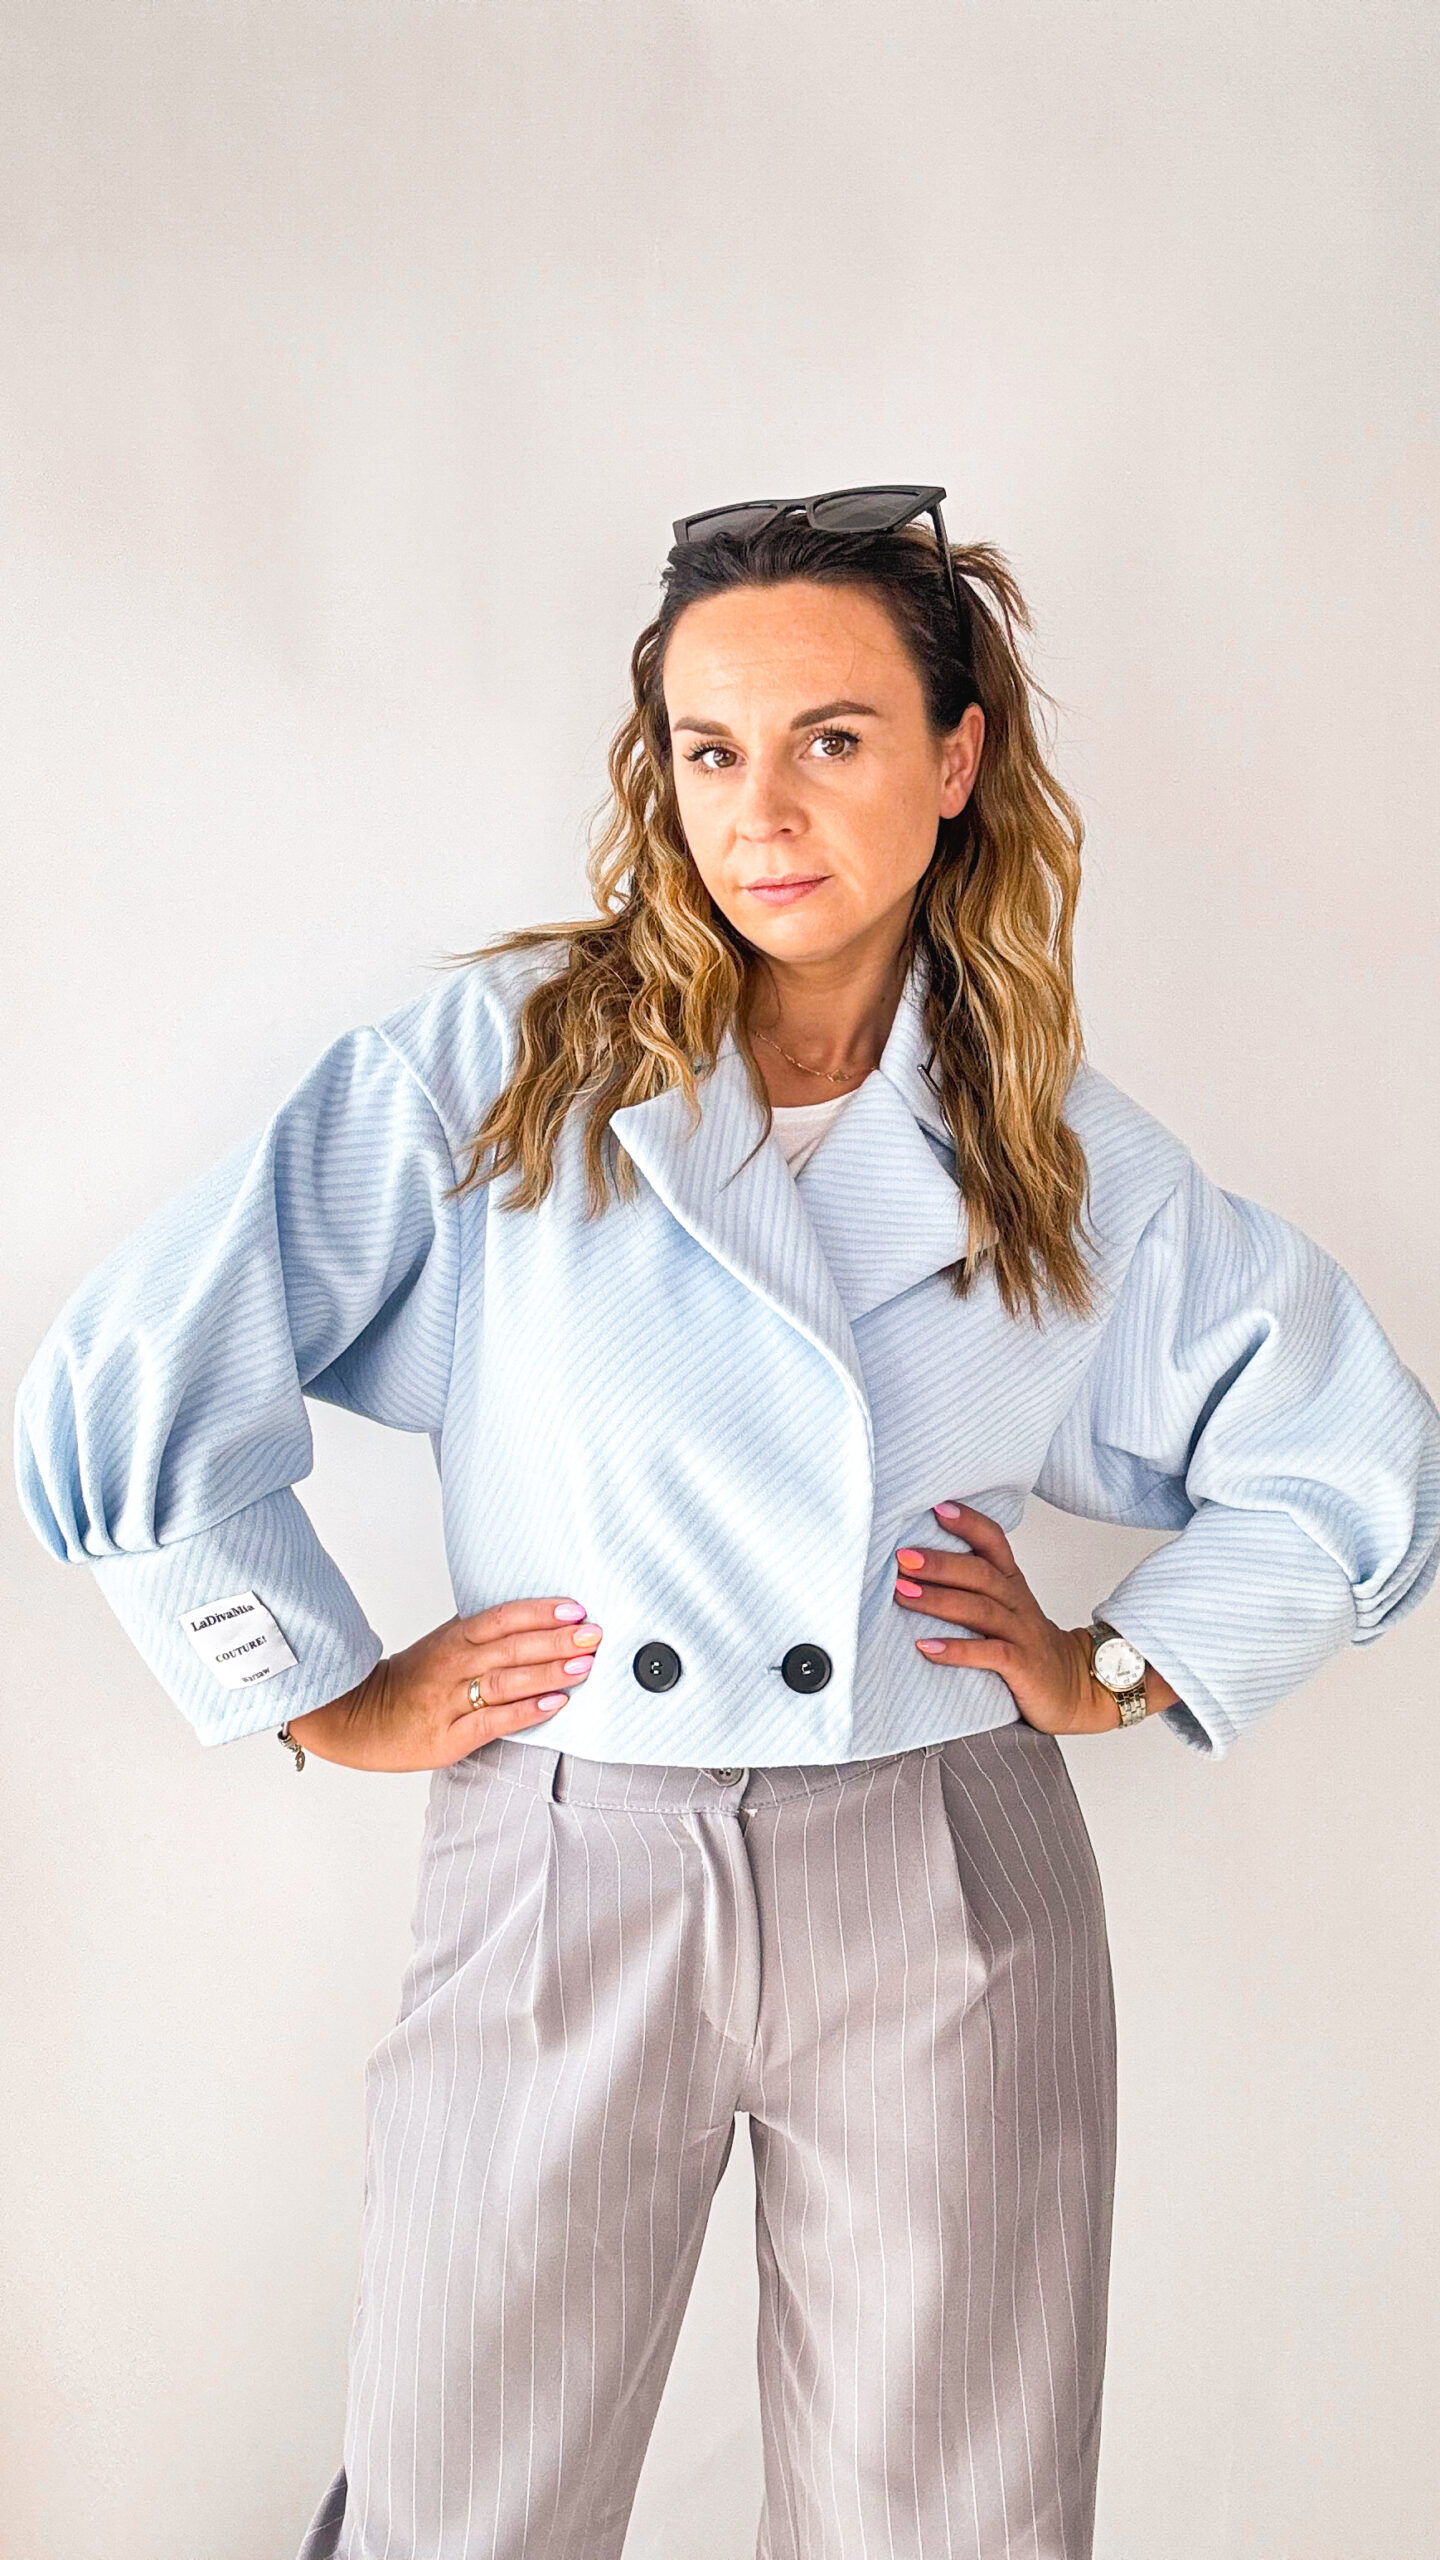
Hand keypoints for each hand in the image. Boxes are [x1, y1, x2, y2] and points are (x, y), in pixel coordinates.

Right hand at [284, 1597, 603, 1770]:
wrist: (359, 1719)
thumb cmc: (407, 1681)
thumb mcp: (439, 1644)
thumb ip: (477, 1630)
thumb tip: (525, 1613)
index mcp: (453, 1639)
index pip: (502, 1618)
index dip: (539, 1612)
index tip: (575, 1609)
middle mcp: (453, 1666)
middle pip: (512, 1647)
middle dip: (557, 1640)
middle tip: (594, 1636)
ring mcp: (451, 1702)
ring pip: (507, 1682)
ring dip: (550, 1672)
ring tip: (583, 1666)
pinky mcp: (451, 1737)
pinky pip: (494, 1722)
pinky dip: (526, 1712)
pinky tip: (554, 1704)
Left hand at [892, 1503, 1135, 1737]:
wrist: (1075, 1688)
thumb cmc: (1025, 1648)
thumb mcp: (1004, 1610)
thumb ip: (971, 1589)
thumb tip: (910, 1572)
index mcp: (1011, 1583)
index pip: (994, 1542)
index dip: (969, 1523)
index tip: (937, 1508)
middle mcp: (1017, 1602)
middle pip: (980, 1573)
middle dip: (940, 1563)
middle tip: (903, 1558)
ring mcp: (1022, 1633)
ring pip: (980, 1609)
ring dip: (938, 1600)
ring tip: (903, 1594)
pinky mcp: (1023, 1666)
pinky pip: (990, 1654)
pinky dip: (956, 1650)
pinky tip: (926, 1647)